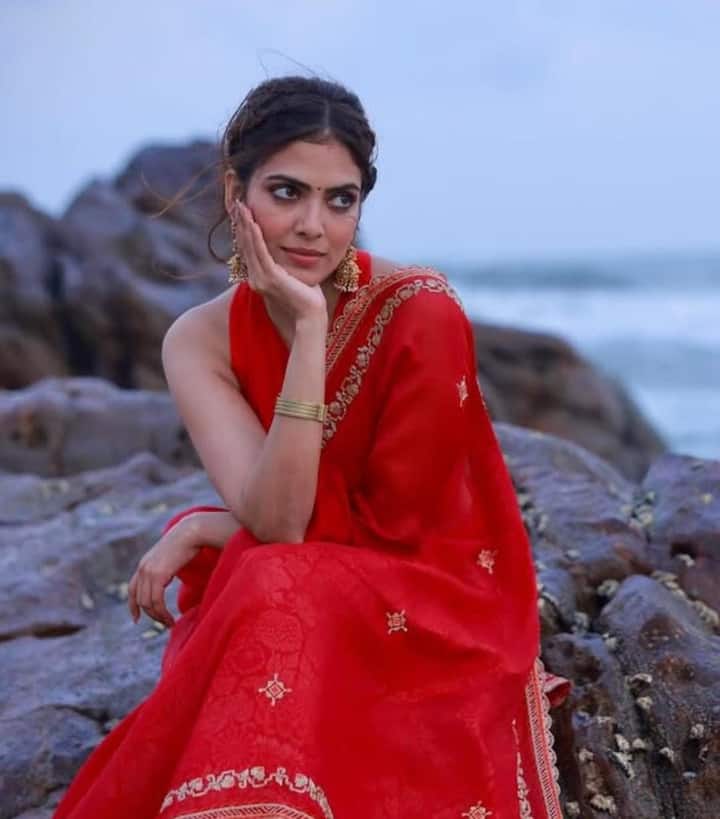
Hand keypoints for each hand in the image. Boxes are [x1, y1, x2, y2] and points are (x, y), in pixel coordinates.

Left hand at [127, 519, 198, 626]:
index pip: (132, 589)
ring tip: (170, 623)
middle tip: (165, 623)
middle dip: (151, 615)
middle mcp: (142, 568)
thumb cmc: (187, 542)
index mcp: (144, 564)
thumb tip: (167, 577)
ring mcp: (148, 571)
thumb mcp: (170, 557)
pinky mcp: (158, 575)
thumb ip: (164, 567)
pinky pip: (156, 601)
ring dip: (158, 617)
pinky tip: (171, 618)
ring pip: (148, 603)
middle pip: (140, 600)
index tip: (136, 619)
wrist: (191, 532)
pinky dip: (162, 613)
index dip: (132, 605)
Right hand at [237, 202, 327, 323]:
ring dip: (246, 225)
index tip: (242, 212)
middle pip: (245, 245)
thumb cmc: (306, 299)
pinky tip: (253, 223)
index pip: (249, 249)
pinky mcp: (270, 278)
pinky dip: (256, 237)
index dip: (244, 230)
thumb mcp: (292, 277)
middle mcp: (256, 278)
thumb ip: (285, 266)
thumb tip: (289, 252)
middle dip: (241, 223)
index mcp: (259, 277)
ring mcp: (261, 279)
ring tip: (241, 207)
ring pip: (250, 247)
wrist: (310, 317)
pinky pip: (261, 253)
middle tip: (237, 203)